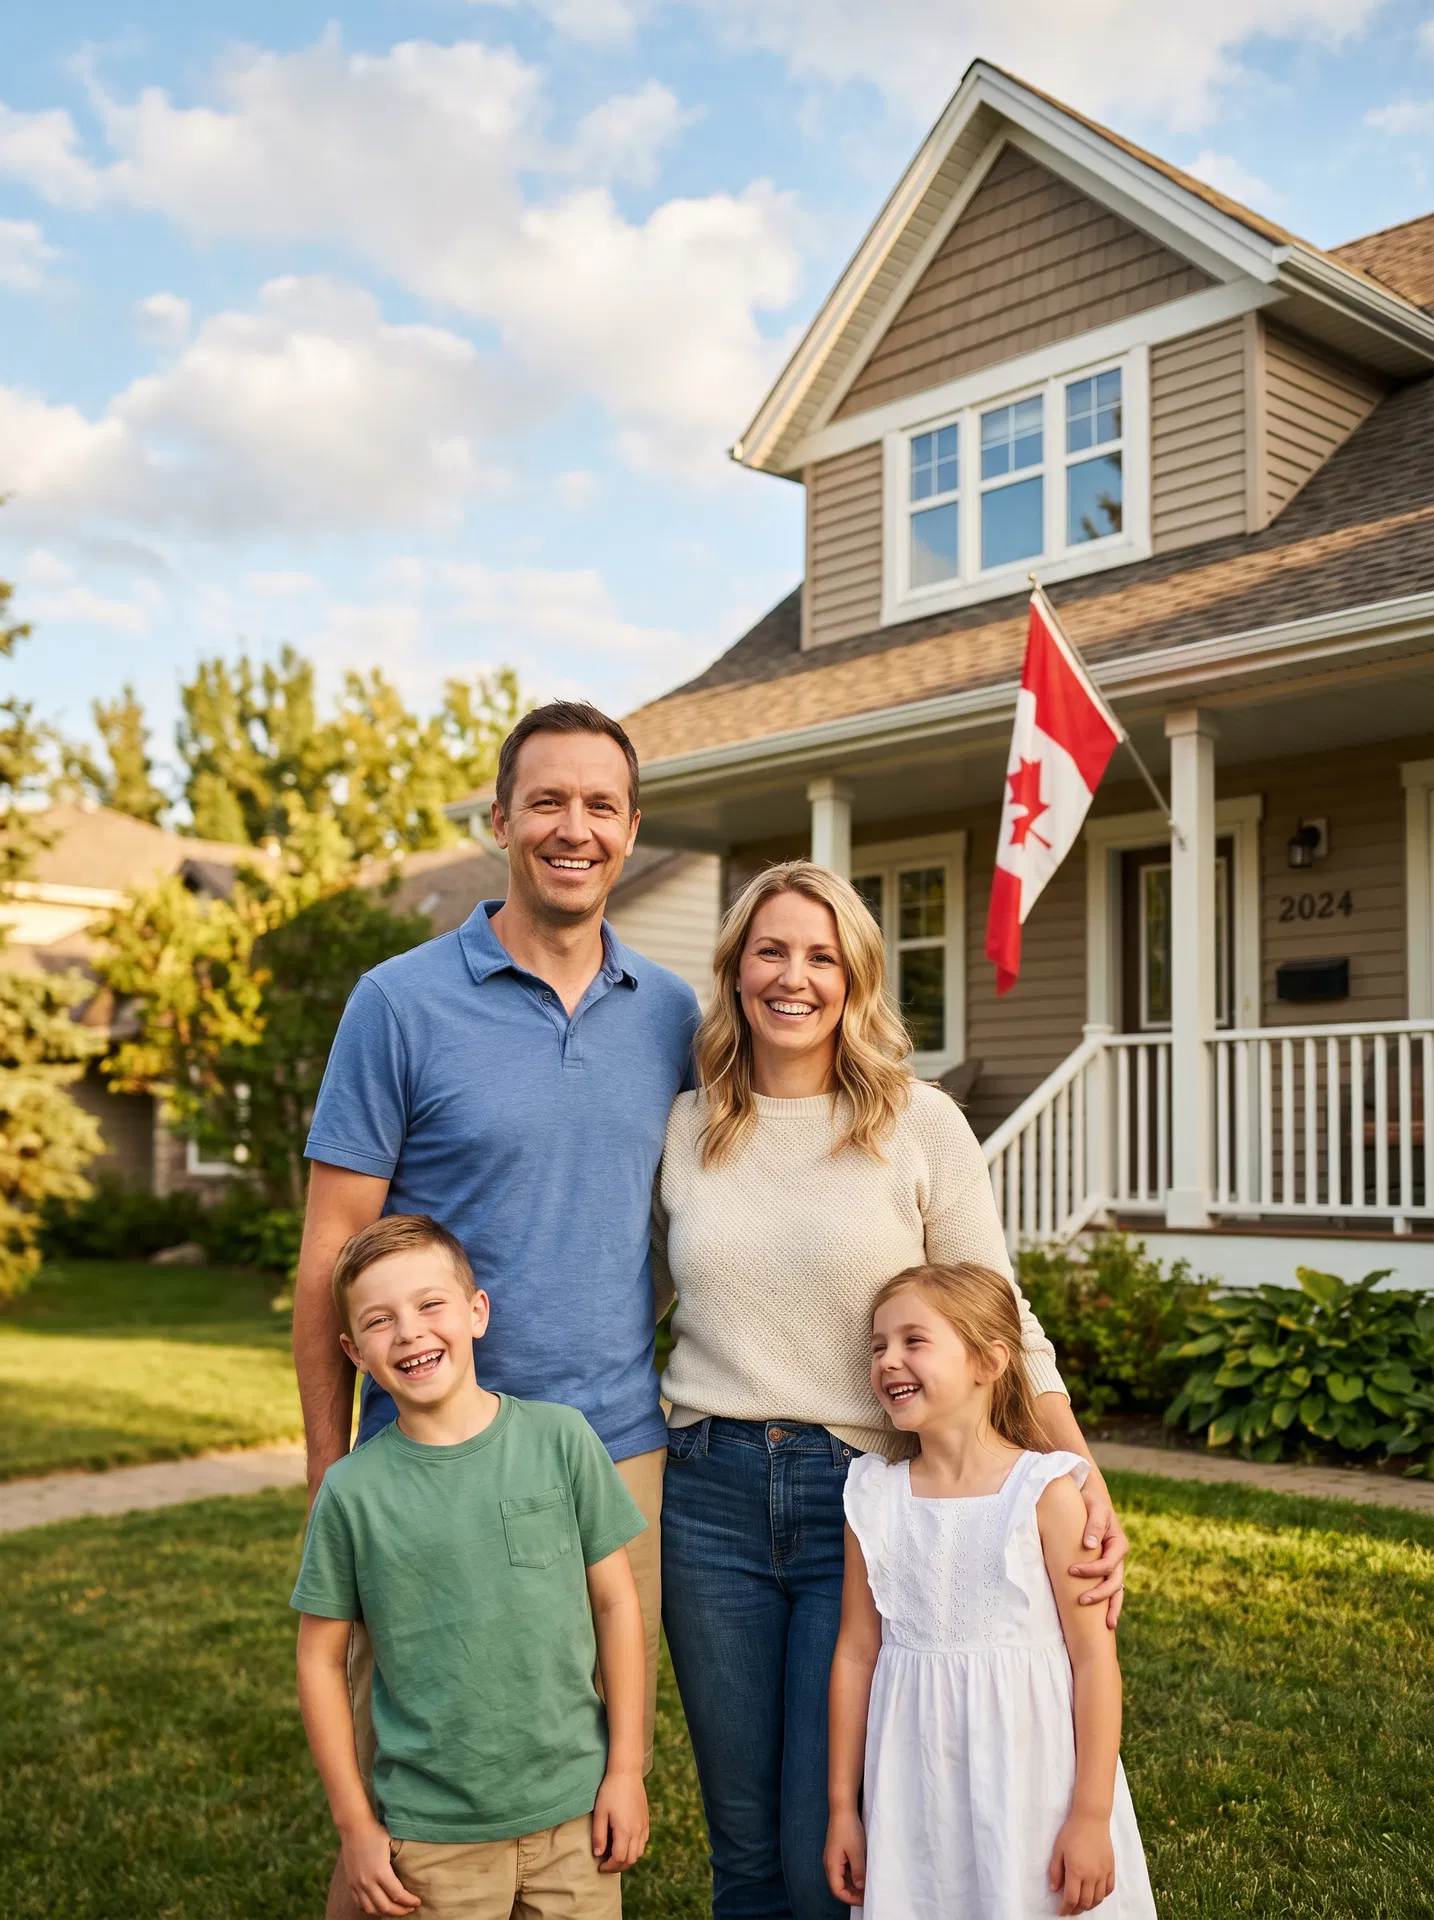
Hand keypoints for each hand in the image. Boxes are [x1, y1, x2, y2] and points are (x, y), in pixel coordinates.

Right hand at [339, 1818, 420, 1915]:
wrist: (354, 1827)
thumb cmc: (376, 1833)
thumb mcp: (392, 1844)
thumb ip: (400, 1861)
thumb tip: (415, 1872)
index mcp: (380, 1872)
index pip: (398, 1895)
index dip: (409, 1901)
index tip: (417, 1902)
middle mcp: (367, 1882)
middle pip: (385, 1906)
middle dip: (400, 1911)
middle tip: (410, 1909)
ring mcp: (357, 1884)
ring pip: (371, 1909)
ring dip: (385, 1913)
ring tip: (396, 1910)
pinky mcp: (351, 1884)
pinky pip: (360, 1904)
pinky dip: (370, 1909)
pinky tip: (379, 1907)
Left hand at [592, 1767, 648, 1872]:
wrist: (627, 1772)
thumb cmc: (610, 1791)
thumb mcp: (600, 1813)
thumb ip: (599, 1836)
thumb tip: (598, 1854)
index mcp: (625, 1831)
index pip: (619, 1859)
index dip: (609, 1867)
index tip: (600, 1866)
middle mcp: (637, 1831)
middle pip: (631, 1859)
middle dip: (618, 1866)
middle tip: (607, 1864)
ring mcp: (644, 1825)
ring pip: (640, 1852)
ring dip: (628, 1859)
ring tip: (616, 1855)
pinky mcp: (646, 1819)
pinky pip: (644, 1841)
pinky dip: (636, 1848)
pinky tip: (626, 1843)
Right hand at [824, 1807, 866, 1905]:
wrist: (842, 1809)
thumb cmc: (848, 1829)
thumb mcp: (857, 1852)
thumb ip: (858, 1872)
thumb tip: (860, 1888)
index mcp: (831, 1865)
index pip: (838, 1890)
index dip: (850, 1898)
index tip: (864, 1900)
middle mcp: (829, 1863)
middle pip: (838, 1886)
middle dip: (852, 1894)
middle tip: (867, 1896)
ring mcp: (832, 1857)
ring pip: (841, 1878)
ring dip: (852, 1885)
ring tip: (866, 1887)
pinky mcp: (836, 1852)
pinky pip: (842, 1870)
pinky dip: (851, 1876)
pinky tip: (861, 1874)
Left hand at [1048, 1811, 1114, 1914]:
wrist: (1091, 1819)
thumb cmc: (1072, 1832)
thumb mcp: (1058, 1850)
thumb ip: (1055, 1871)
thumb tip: (1055, 1889)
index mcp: (1076, 1870)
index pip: (1071, 1898)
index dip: (1065, 1909)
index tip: (1061, 1912)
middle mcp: (1091, 1875)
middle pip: (1085, 1902)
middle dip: (1076, 1910)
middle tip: (1070, 1909)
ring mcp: (1103, 1872)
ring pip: (1098, 1899)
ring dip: (1089, 1906)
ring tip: (1082, 1905)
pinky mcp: (1111, 1868)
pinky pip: (1109, 1889)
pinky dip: (1102, 1896)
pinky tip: (1095, 1895)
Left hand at [1069, 1476, 1128, 1627]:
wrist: (1091, 1497)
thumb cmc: (1092, 1502)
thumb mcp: (1095, 1507)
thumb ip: (1094, 1524)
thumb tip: (1089, 1545)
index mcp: (1118, 1544)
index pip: (1108, 1564)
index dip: (1092, 1571)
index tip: (1072, 1570)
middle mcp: (1118, 1557)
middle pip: (1115, 1582)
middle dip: (1100, 1595)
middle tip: (1081, 1601)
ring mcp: (1113, 1564)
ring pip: (1116, 1590)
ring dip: (1112, 1607)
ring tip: (1108, 1625)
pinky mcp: (1104, 1567)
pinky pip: (1109, 1587)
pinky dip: (1108, 1602)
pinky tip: (1104, 1619)